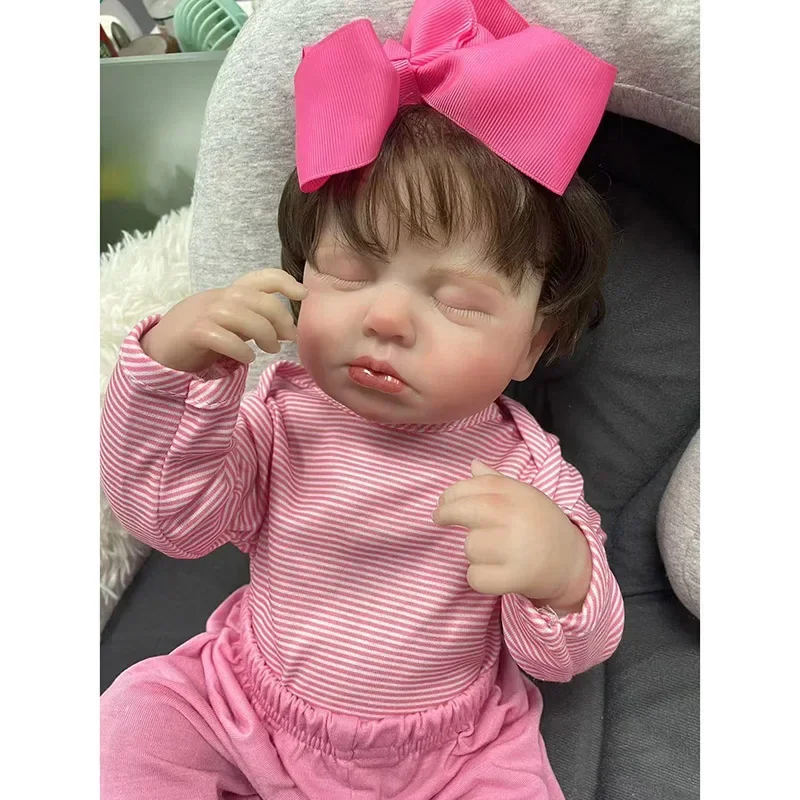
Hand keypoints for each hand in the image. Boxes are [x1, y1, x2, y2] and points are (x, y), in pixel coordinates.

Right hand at [140, 269, 307, 372]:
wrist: (159, 349)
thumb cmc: (200, 338)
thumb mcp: (231, 325)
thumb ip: (255, 322)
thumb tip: (286, 330)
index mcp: (230, 294)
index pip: (261, 277)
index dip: (285, 281)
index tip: (303, 294)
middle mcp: (218, 298)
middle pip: (257, 298)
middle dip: (280, 317)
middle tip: (287, 338)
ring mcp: (204, 313)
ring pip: (242, 314)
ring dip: (263, 333)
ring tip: (270, 350)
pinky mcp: (193, 332)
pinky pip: (221, 336)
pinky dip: (240, 348)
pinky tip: (247, 358)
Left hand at [433, 460, 591, 613]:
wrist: (571, 562)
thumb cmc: (541, 525)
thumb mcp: (525, 497)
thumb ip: (497, 481)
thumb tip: (473, 464)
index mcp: (518, 494)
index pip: (473, 486)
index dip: (452, 493)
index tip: (443, 502)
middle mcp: (516, 516)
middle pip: (464, 512)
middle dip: (445, 514)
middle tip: (439, 518)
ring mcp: (516, 547)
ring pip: (469, 547)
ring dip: (473, 551)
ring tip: (493, 551)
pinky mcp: (515, 576)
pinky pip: (475, 577)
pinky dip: (479, 577)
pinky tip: (493, 572)